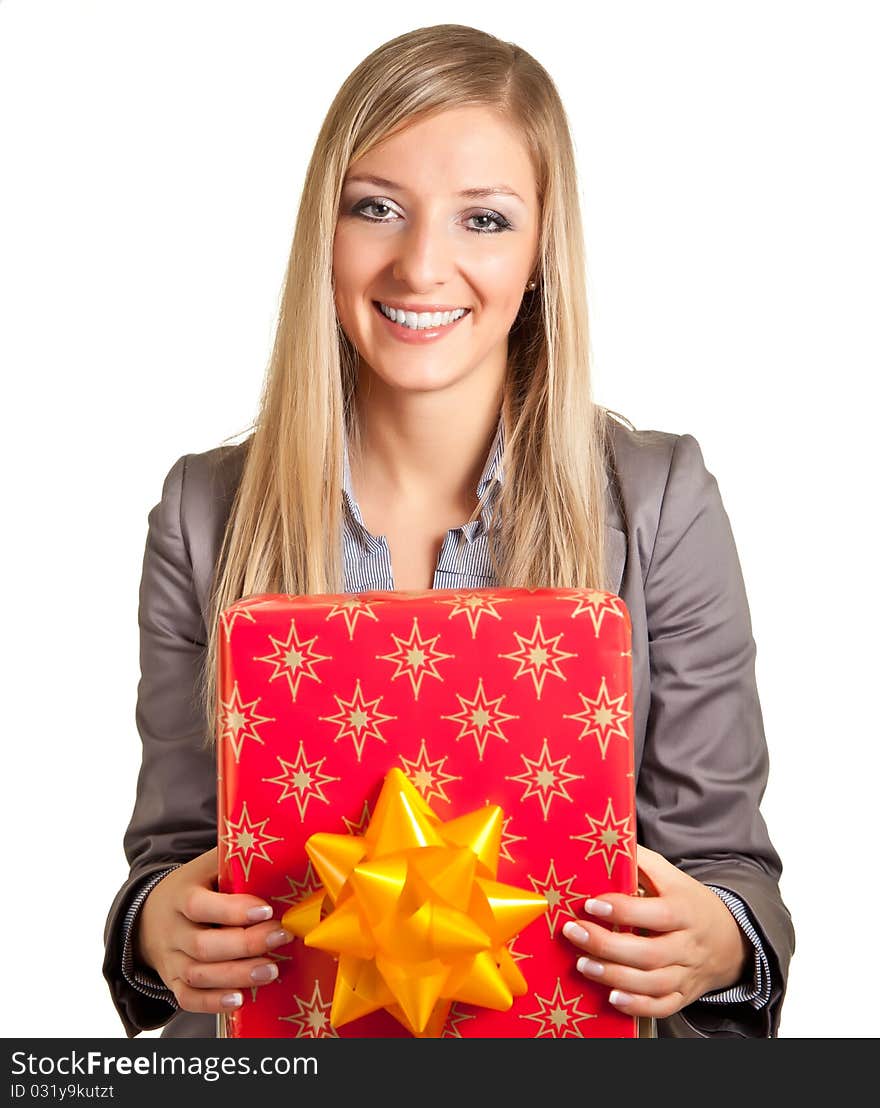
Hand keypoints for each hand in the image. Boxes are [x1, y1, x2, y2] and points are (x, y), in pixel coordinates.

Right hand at [134, 847, 293, 1014]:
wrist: (150, 915)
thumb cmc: (195, 886)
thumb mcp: (207, 866)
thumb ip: (234, 859)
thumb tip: (279, 845)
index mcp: (180, 895)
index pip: (200, 906)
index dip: (232, 910)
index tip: (267, 910)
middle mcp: (173, 931)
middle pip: (204, 946)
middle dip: (246, 945)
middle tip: (281, 937)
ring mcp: (171, 960)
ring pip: (199, 974)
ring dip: (238, 975)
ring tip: (271, 970)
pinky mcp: (174, 983)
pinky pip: (189, 999)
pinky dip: (213, 1002)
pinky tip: (239, 999)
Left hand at [561, 845, 750, 1018]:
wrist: (730, 939)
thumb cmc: (688, 902)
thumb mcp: (671, 877)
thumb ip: (641, 862)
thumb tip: (606, 843)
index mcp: (685, 910)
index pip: (656, 914)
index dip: (622, 911)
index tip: (591, 904)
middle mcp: (687, 945)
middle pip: (649, 953)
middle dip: (606, 945)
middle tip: (574, 933)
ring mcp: (687, 974)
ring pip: (652, 983)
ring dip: (614, 976)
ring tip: (583, 964)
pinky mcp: (684, 995)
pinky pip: (662, 1006)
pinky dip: (637, 1006)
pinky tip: (612, 998)